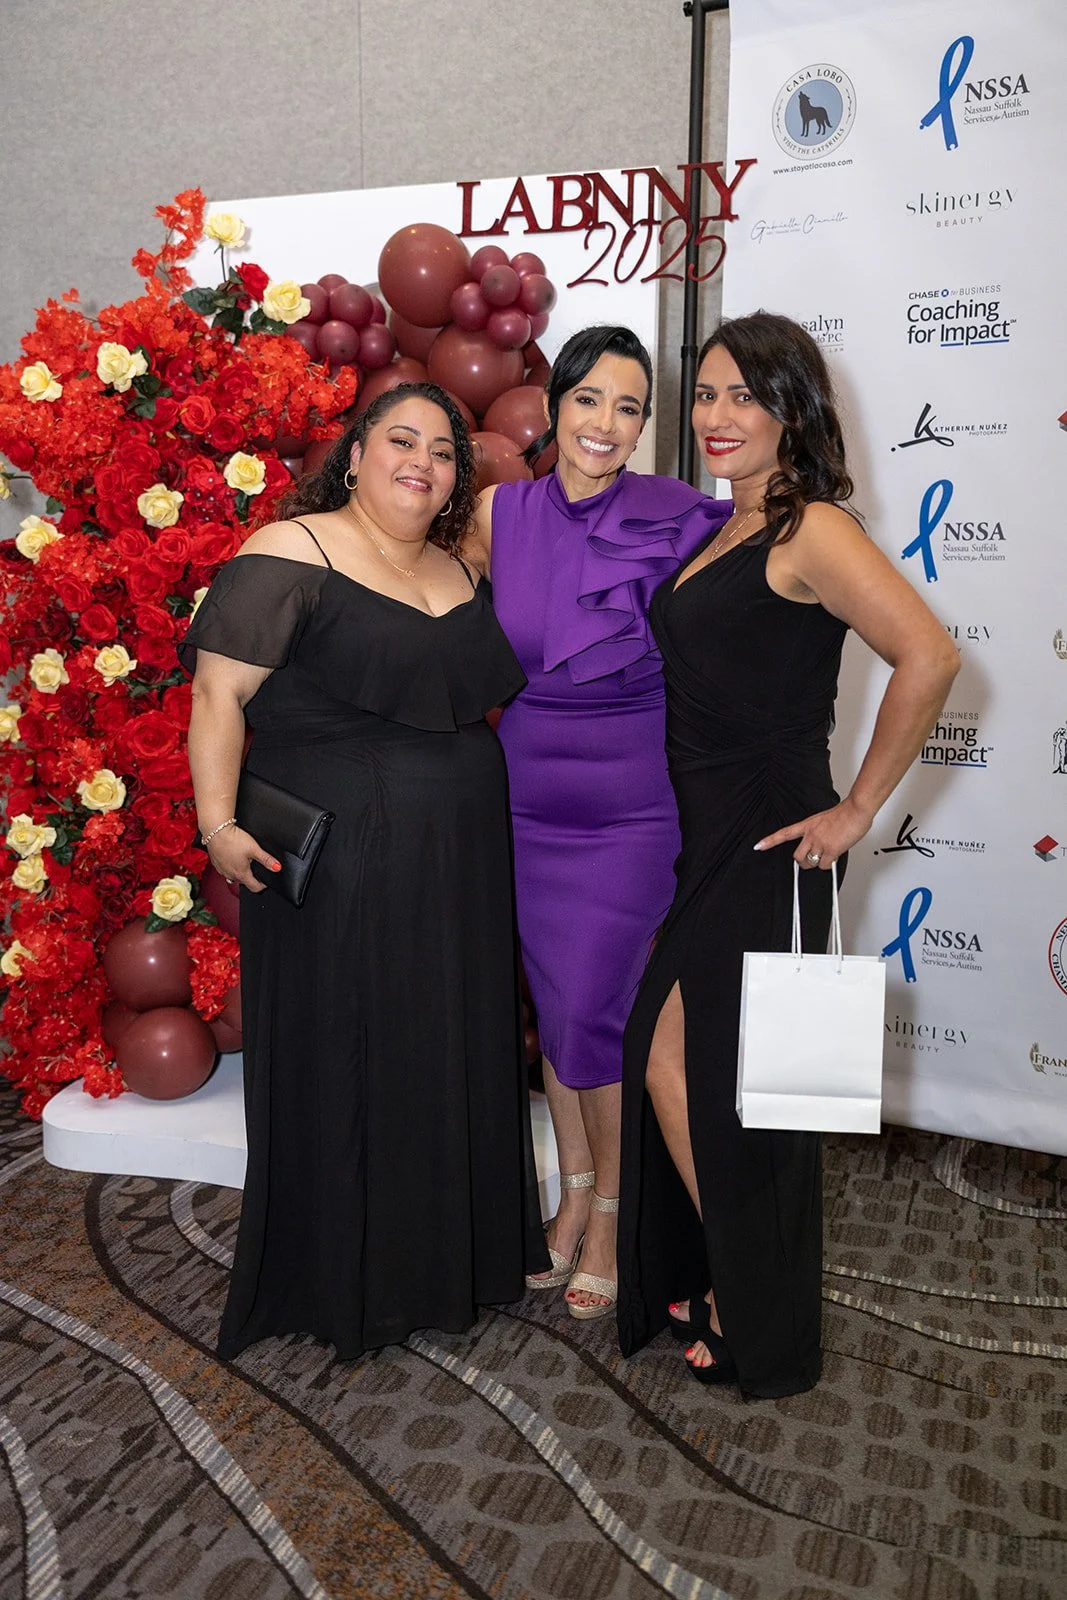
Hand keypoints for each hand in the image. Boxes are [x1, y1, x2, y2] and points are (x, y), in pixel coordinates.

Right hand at [206, 824, 280, 891]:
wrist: (216, 831)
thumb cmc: (232, 839)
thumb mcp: (254, 849)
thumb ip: (267, 859)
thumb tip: (277, 867)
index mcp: (241, 874)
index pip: (255, 888)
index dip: (263, 885)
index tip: (266, 881)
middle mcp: (230, 875)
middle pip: (244, 882)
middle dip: (252, 876)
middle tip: (256, 866)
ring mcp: (222, 870)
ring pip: (234, 876)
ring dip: (240, 871)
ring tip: (244, 860)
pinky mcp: (216, 864)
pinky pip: (225, 869)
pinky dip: (231, 866)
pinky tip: (233, 856)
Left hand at [754, 796, 872, 868]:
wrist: (856, 810)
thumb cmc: (845, 813)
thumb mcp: (824, 820)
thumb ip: (819, 832)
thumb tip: (821, 844)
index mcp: (807, 825)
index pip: (784, 833)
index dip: (770, 840)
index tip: (758, 845)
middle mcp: (811, 834)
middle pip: (797, 856)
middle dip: (803, 862)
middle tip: (811, 861)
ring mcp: (819, 843)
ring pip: (810, 863)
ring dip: (817, 864)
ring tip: (826, 857)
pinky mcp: (830, 850)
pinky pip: (824, 865)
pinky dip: (829, 864)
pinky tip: (835, 856)